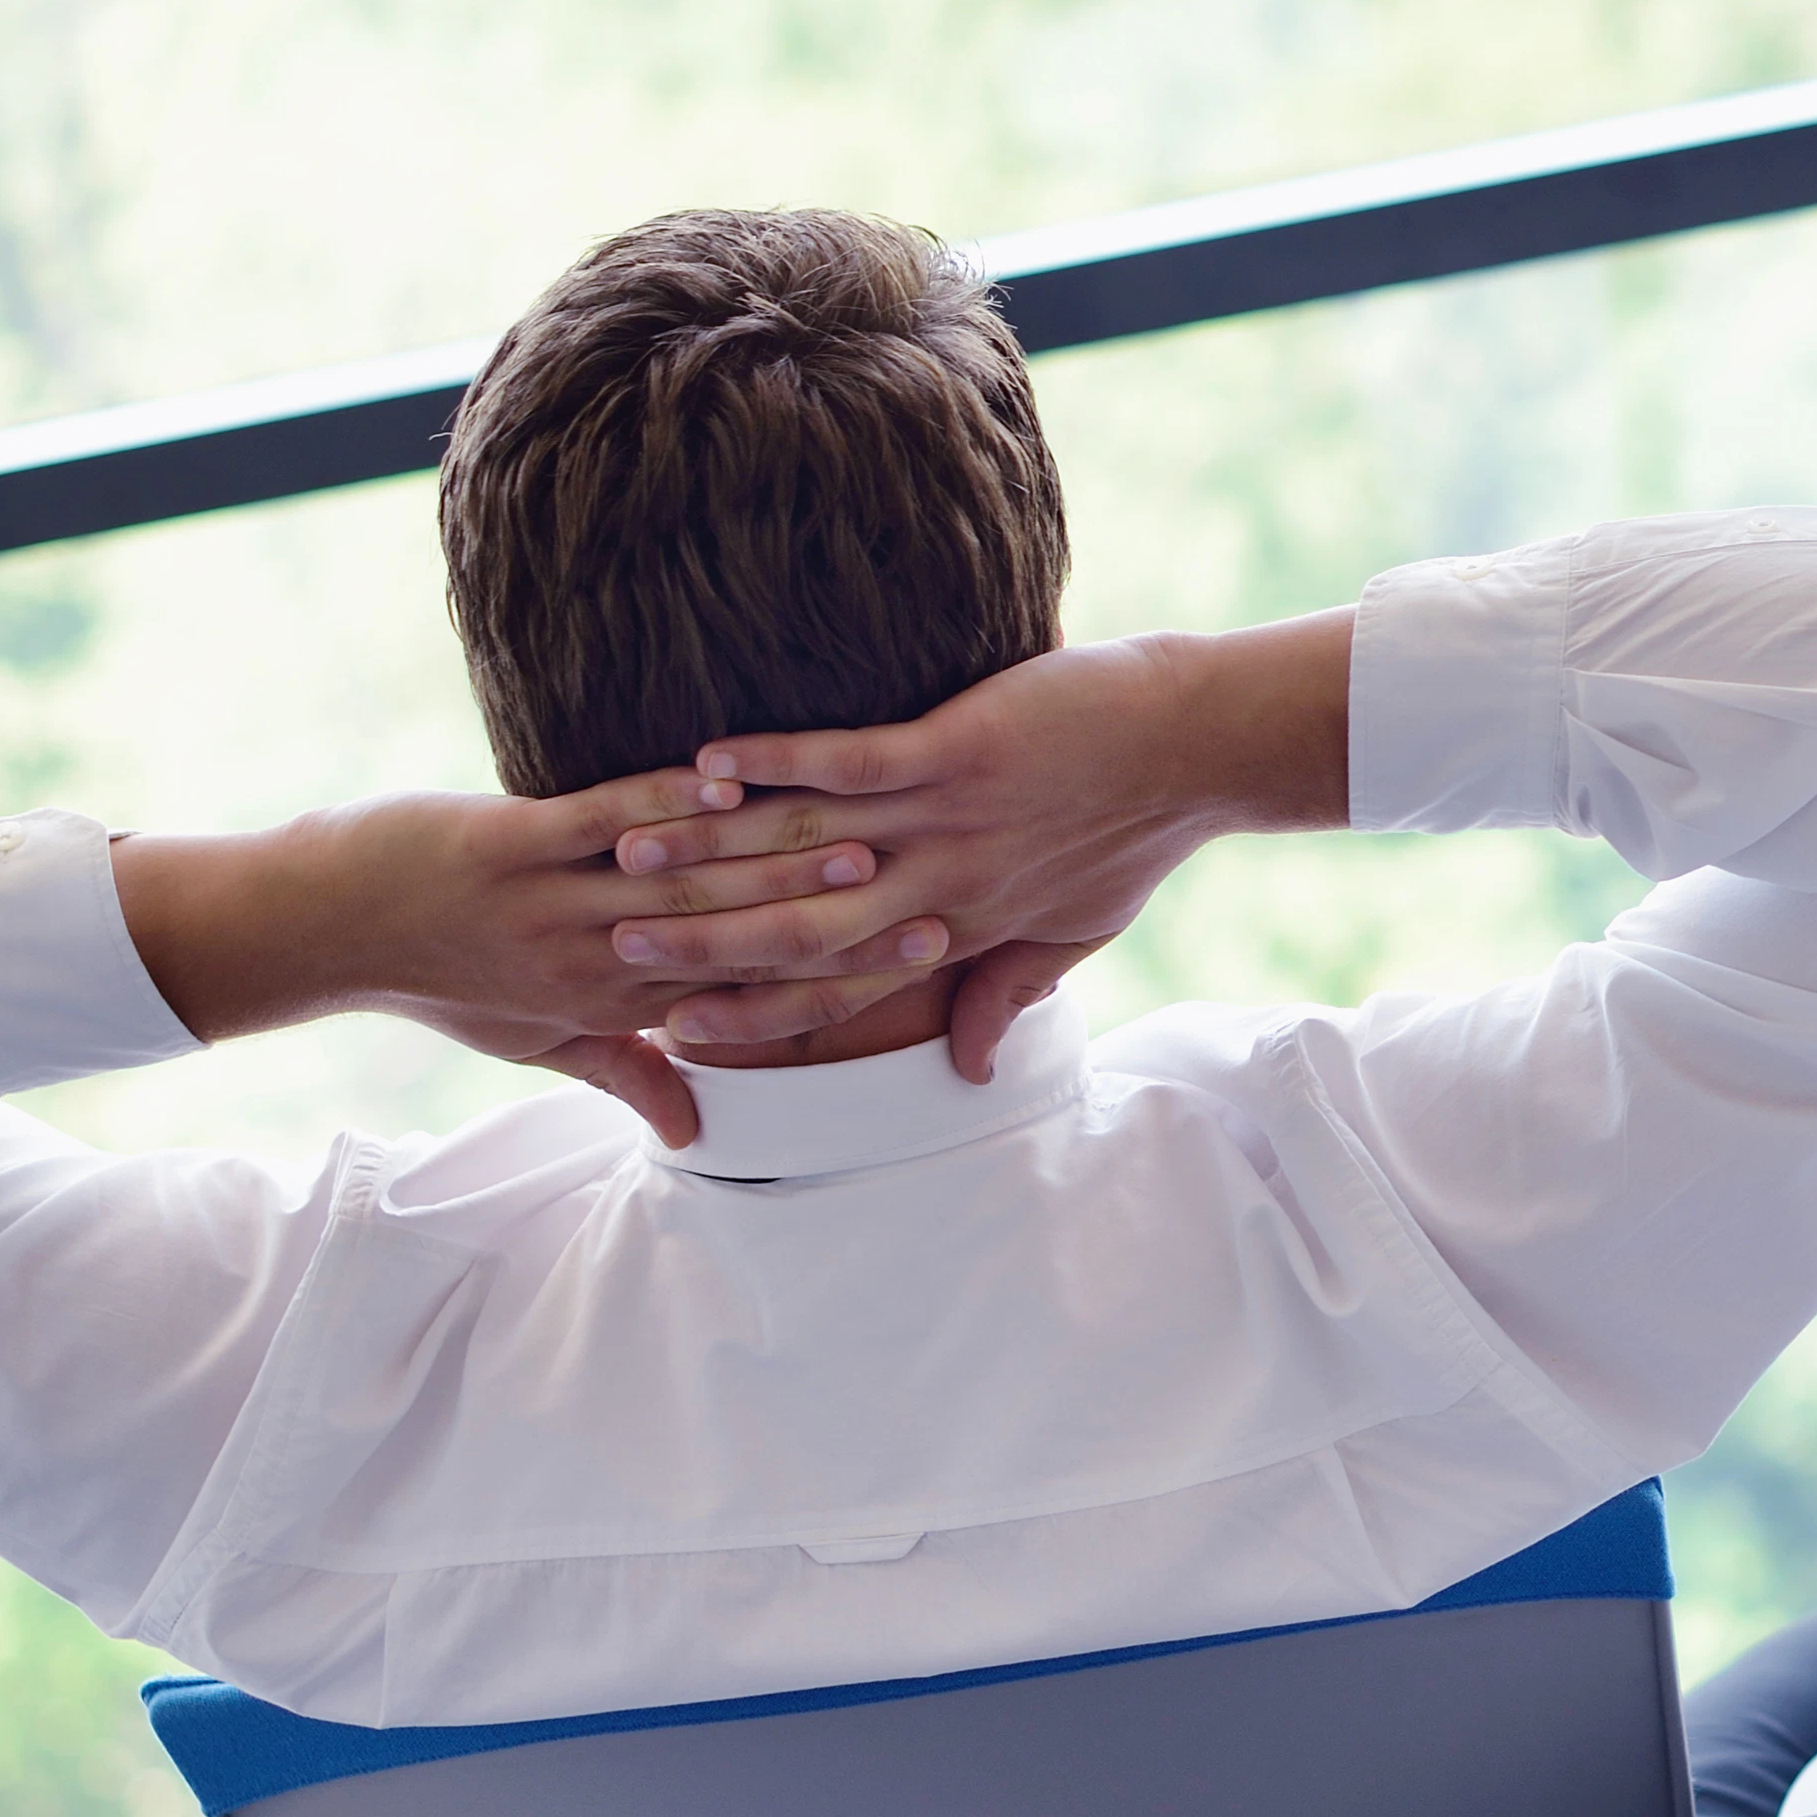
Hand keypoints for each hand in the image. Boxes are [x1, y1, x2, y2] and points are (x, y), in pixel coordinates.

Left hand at [113, 770, 923, 1147]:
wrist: (316, 930)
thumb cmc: (436, 979)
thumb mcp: (534, 1040)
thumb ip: (624, 1072)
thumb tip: (697, 1125)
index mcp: (608, 1012)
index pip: (745, 1001)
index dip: (837, 980)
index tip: (924, 953)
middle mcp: (588, 967)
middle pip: (731, 945)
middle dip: (832, 923)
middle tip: (924, 895)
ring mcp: (547, 906)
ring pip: (680, 888)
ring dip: (771, 862)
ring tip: (858, 838)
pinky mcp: (507, 846)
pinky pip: (603, 824)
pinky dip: (668, 803)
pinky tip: (729, 777)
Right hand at [616, 614, 1355, 1080]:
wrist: (1201, 751)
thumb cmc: (1138, 834)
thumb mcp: (1079, 932)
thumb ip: (1011, 992)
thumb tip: (968, 1067)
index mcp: (963, 931)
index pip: (840, 986)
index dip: (757, 1009)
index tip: (676, 1028)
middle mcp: (943, 887)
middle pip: (805, 933)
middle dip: (706, 945)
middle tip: (616, 951)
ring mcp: (949, 818)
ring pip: (810, 853)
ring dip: (716, 857)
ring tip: (629, 862)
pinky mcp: (959, 749)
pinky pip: (852, 762)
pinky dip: (777, 762)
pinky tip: (708, 761)